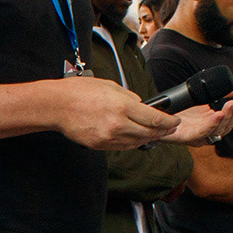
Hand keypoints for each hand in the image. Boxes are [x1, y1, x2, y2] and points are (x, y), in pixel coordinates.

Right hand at [51, 76, 176, 150]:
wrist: (57, 106)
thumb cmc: (80, 92)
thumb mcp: (110, 86)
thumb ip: (129, 96)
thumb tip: (141, 105)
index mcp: (122, 106)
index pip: (154, 119)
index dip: (169, 122)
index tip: (175, 121)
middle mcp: (118, 124)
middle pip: (149, 133)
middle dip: (163, 131)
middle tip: (170, 128)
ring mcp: (109, 137)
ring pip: (137, 142)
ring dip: (148, 138)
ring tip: (155, 133)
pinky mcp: (101, 145)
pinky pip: (123, 146)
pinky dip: (133, 143)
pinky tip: (136, 138)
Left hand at [162, 85, 232, 145]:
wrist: (155, 115)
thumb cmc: (177, 109)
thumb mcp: (201, 96)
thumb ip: (220, 91)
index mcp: (211, 122)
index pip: (230, 117)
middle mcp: (206, 131)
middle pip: (226, 125)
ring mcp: (197, 136)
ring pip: (217, 130)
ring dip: (226, 117)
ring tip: (231, 104)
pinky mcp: (186, 137)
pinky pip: (202, 133)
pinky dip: (212, 124)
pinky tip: (218, 115)